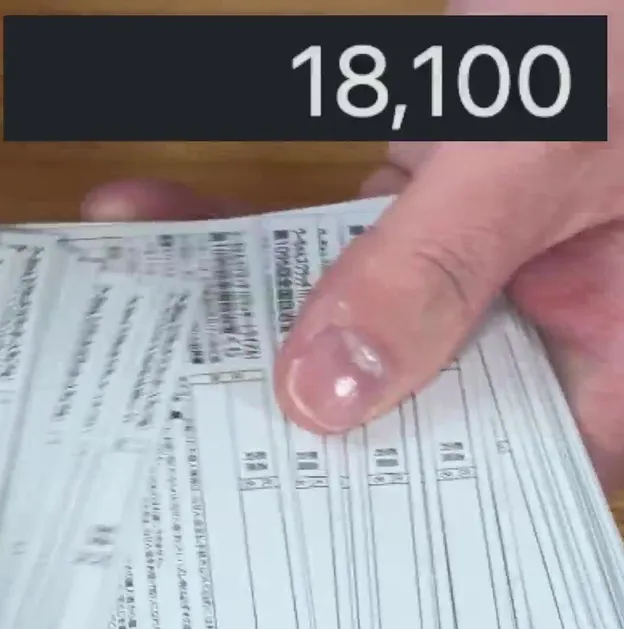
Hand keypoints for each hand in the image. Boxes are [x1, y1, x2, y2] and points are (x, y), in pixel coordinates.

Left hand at [81, 2, 623, 493]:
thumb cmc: (619, 24)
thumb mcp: (533, 155)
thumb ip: (436, 267)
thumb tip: (325, 391)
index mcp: (618, 347)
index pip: (511, 474)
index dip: (401, 501)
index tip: (283, 503)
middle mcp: (551, 317)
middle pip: (409, 402)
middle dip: (285, 403)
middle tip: (174, 417)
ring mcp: (488, 261)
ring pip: (353, 315)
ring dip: (239, 301)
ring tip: (132, 314)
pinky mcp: (440, 206)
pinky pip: (338, 237)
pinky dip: (254, 222)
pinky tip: (160, 212)